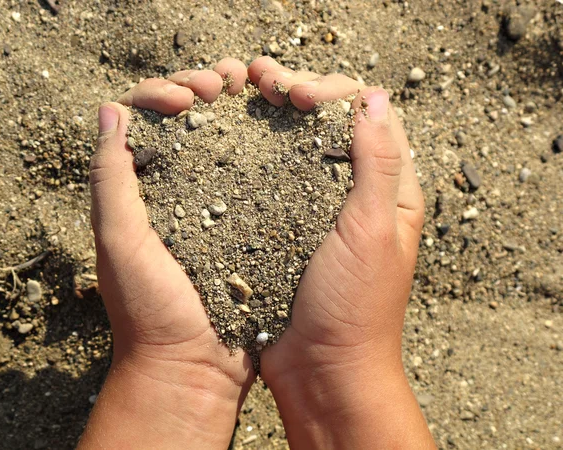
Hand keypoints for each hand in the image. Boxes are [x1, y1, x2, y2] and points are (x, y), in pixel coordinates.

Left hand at [79, 58, 254, 449]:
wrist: (195, 365)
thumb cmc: (150, 309)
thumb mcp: (120, 240)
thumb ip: (112, 179)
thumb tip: (108, 109)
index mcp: (141, 187)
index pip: (144, 118)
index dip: (163, 92)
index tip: (186, 98)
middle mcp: (178, 188)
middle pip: (188, 119)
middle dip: (204, 88)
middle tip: (224, 85)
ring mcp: (218, 202)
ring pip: (226, 137)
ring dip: (238, 108)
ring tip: (255, 92)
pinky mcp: (252, 220)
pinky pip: (258, 170)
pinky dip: (267, 143)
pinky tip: (281, 127)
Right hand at [248, 57, 434, 448]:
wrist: (323, 370)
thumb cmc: (356, 308)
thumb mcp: (373, 232)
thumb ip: (377, 166)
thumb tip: (374, 99)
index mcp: (392, 191)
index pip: (372, 116)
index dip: (336, 91)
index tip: (298, 94)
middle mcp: (359, 194)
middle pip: (334, 123)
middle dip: (299, 93)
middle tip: (261, 81)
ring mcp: (320, 209)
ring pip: (302, 145)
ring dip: (274, 117)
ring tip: (241, 96)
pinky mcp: (289, 226)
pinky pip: (276, 177)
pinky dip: (257, 152)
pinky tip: (231, 139)